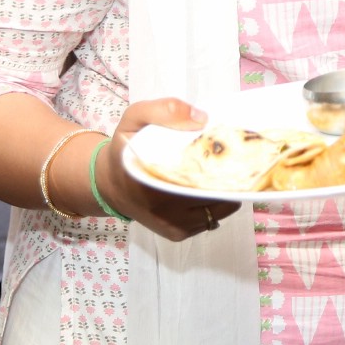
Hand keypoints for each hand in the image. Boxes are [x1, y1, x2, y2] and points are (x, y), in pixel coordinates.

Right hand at [97, 98, 240, 241]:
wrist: (110, 183)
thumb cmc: (125, 149)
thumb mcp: (135, 119)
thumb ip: (163, 110)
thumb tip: (202, 118)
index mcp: (154, 182)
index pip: (206, 177)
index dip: (225, 163)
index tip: (231, 147)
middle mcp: (165, 211)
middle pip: (220, 195)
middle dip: (231, 175)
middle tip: (234, 156)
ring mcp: (174, 227)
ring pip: (221, 208)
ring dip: (226, 190)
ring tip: (222, 169)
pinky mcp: (178, 234)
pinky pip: (212, 219)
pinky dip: (216, 203)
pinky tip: (208, 185)